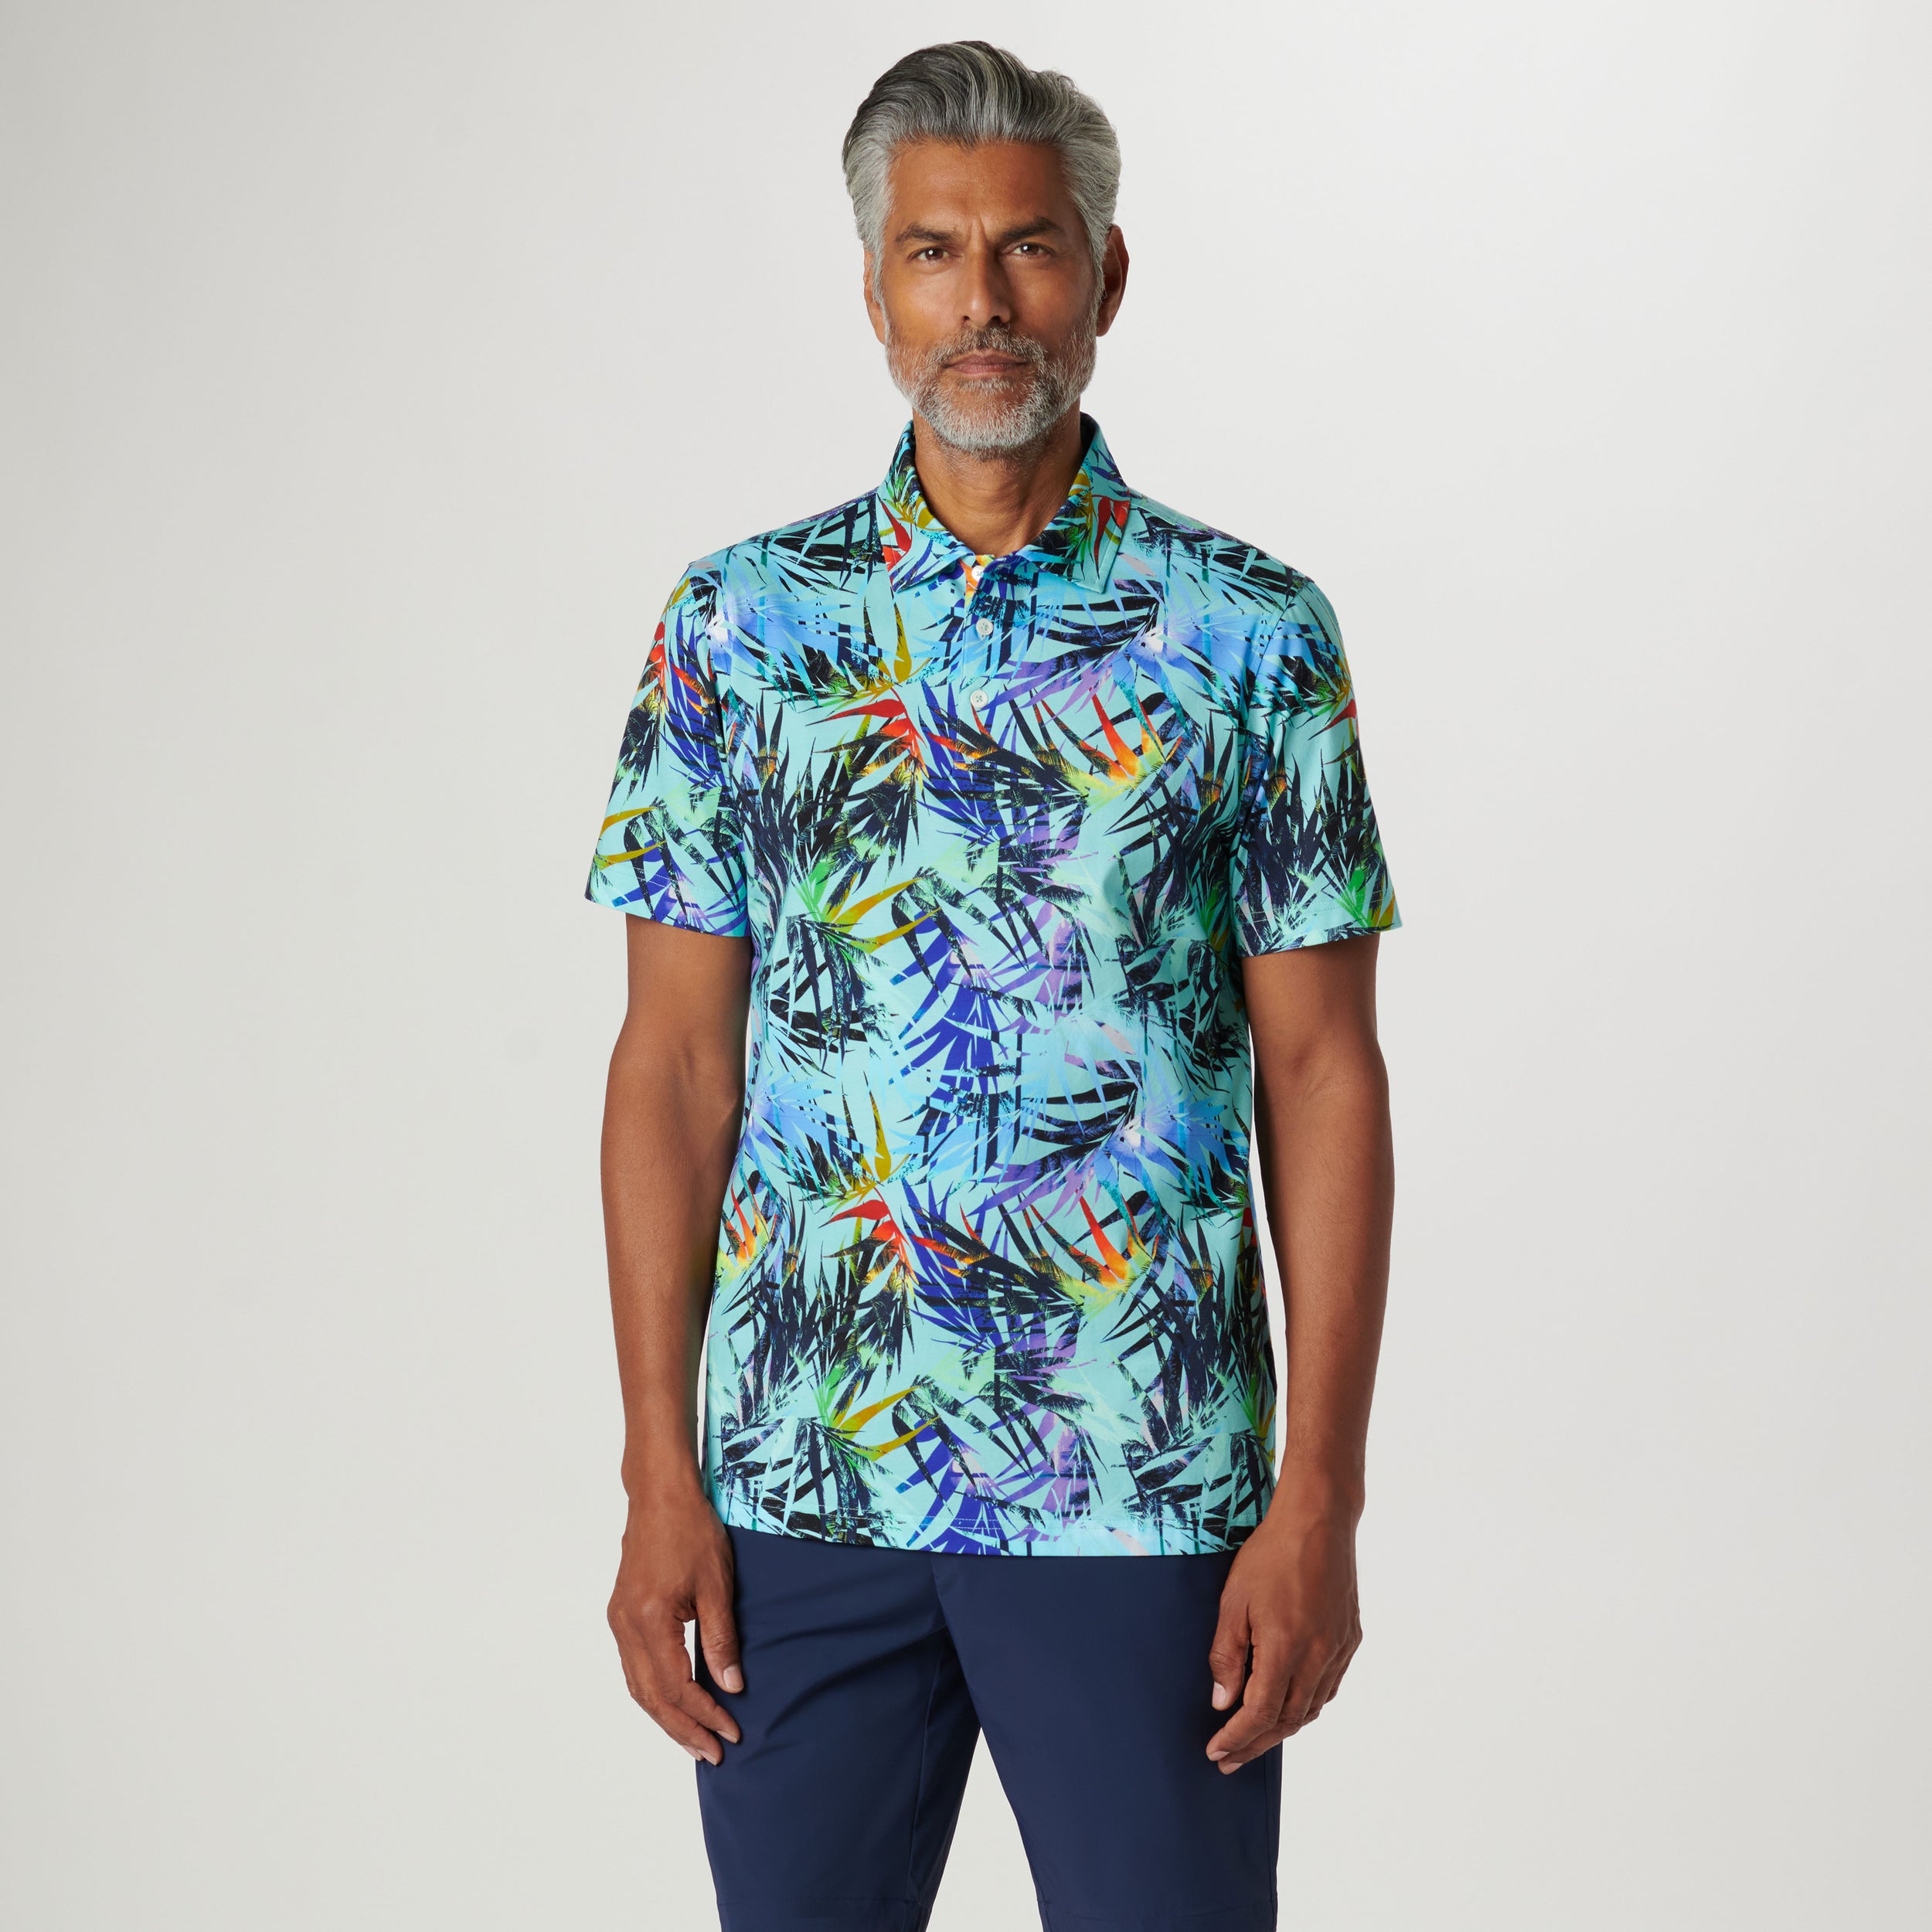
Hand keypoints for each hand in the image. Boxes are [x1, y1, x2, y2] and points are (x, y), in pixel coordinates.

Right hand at [607, 1479, 743, 1764]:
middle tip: (714, 1753)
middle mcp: (626, 1626)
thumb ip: (721, 1638)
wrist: (660, 1494)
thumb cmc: (692, 1530)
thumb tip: (731, 1686)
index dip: (703, 1715)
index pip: (676, 1686)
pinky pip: (634, 1667)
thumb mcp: (717, 1583)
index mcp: (650, 1620)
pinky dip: (654, 1693)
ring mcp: (619, 1621)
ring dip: (666, 1716)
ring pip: (638, 1686)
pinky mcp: (620, 1614)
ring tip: (695, 1740)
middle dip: (683, 1728)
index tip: (731, 1731)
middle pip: (651, 1696)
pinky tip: (673, 1703)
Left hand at [1205, 1498, 1362, 1771]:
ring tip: (1255, 1739)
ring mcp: (1338, 1649)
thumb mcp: (1233, 1601)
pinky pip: (1328, 1687)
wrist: (1318, 1521)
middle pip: (1288, 1720)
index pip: (1260, 1714)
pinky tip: (1290, 1706)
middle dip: (1256, 1744)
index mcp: (1286, 1649)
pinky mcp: (1349, 1639)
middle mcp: (1318, 1657)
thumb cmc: (1271, 1555)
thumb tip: (1223, 1702)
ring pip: (1312, 1708)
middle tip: (1230, 1760)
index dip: (1237, 1738)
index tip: (1216, 1752)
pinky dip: (1307, 1705)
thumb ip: (1227, 1655)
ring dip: (1282, 1729)